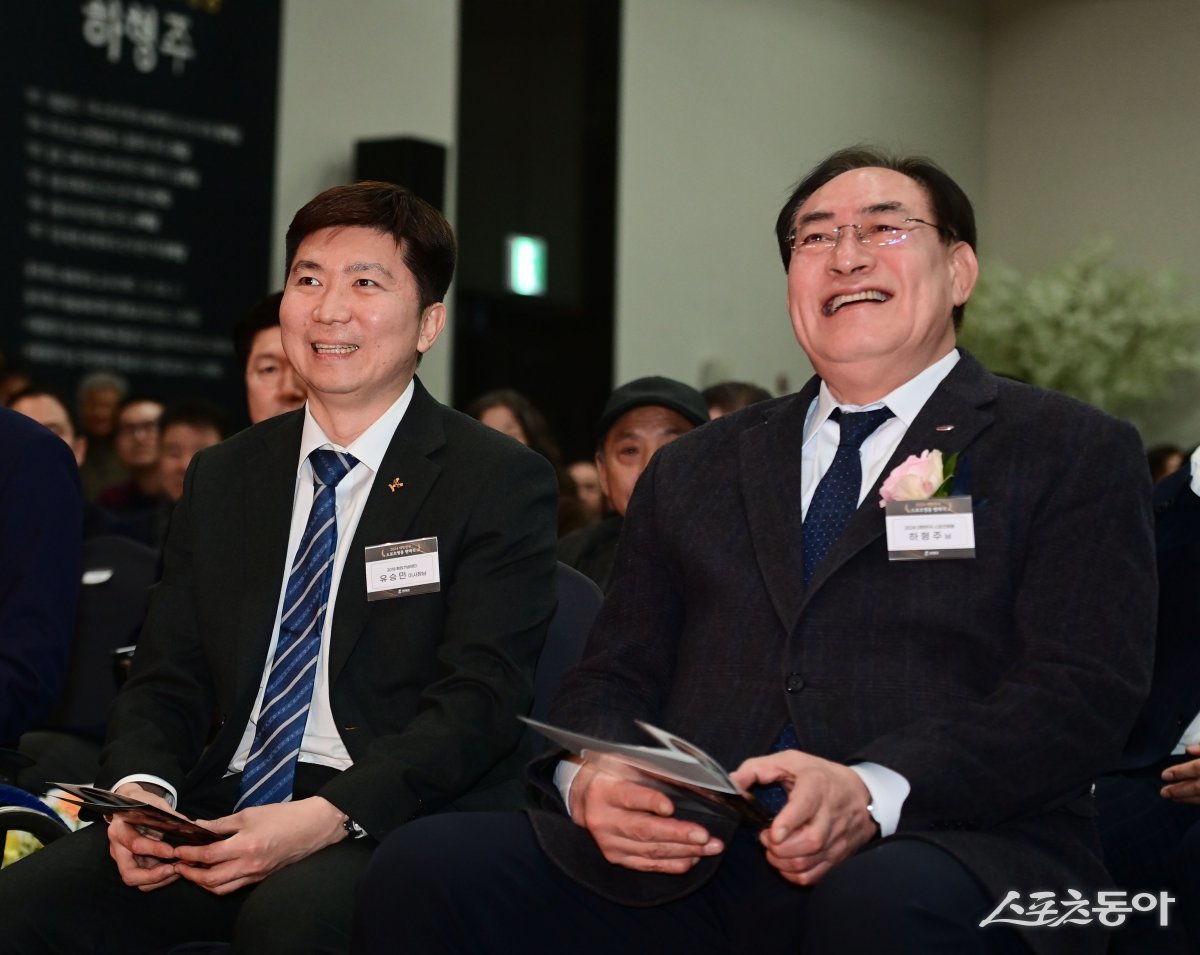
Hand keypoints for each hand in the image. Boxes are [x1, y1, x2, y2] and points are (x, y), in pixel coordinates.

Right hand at [107, 783, 182, 891]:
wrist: (128, 803)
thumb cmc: (141, 802)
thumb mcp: (154, 803)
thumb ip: (169, 814)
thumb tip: (190, 825)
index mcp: (120, 829)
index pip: (136, 844)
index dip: (155, 850)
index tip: (172, 851)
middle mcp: (117, 848)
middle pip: (129, 874)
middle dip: (153, 876)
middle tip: (174, 869)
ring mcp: (122, 859)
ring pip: (136, 880)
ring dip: (159, 879)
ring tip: (178, 870)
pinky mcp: (131, 864)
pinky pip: (143, 879)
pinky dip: (159, 878)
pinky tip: (174, 869)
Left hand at [171, 796, 346, 894]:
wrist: (313, 827)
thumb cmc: (284, 816)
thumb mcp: (250, 813)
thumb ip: (222, 823)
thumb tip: (199, 826)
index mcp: (246, 846)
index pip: (208, 855)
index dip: (189, 854)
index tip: (178, 850)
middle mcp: (249, 866)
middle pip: (210, 880)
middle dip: (190, 875)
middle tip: (179, 865)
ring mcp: (256, 875)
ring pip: (221, 889)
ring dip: (203, 883)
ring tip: (193, 871)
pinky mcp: (261, 878)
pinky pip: (235, 886)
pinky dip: (220, 883)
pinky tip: (214, 871)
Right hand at [569, 757, 723, 873]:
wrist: (584, 797)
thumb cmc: (614, 775)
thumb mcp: (626, 764)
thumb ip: (650, 770)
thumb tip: (688, 778)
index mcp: (605, 790)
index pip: (629, 797)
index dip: (650, 802)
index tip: (671, 807)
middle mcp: (604, 819)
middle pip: (643, 830)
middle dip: (678, 835)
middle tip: (704, 836)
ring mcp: (609, 842)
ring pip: (650, 851)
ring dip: (684, 851)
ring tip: (710, 847)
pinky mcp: (616, 857)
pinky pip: (647, 865)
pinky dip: (671, 864)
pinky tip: (692, 859)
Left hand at [730, 751, 876, 884]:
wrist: (859, 792)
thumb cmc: (818, 775)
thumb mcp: (788, 761)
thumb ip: (756, 768)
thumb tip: (732, 782)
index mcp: (816, 785)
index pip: (806, 806)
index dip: (788, 823)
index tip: (772, 833)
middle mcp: (830, 813)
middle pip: (809, 841)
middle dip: (779, 847)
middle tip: (766, 838)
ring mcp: (836, 837)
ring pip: (810, 861)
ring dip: (783, 862)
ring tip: (773, 849)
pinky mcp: (837, 854)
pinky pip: (816, 875)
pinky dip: (795, 875)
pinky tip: (785, 862)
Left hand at [1161, 746, 1199, 803]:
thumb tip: (1188, 750)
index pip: (1196, 768)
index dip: (1180, 772)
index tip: (1164, 775)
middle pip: (1198, 787)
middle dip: (1180, 790)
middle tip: (1164, 792)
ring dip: (1187, 799)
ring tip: (1173, 798)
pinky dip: (1196, 800)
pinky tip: (1186, 800)